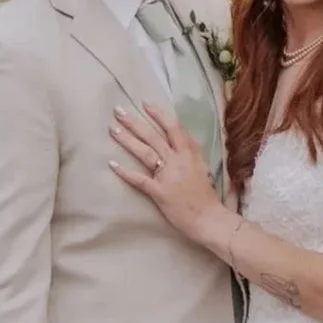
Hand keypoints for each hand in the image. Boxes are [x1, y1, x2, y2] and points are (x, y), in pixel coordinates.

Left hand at [109, 105, 227, 240]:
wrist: (209, 218)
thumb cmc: (206, 195)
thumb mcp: (203, 167)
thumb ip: (191, 151)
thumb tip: (181, 137)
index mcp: (190, 154)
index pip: (173, 128)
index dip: (158, 114)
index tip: (145, 103)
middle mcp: (178, 161)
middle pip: (154, 136)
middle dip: (135, 122)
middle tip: (119, 111)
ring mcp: (168, 176)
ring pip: (145, 153)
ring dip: (128, 140)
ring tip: (113, 129)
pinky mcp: (160, 193)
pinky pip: (140, 180)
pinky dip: (126, 172)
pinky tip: (112, 164)